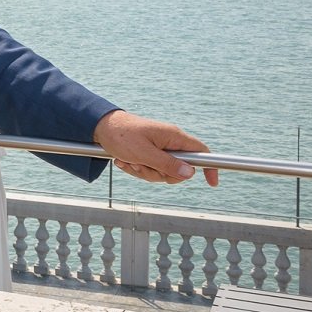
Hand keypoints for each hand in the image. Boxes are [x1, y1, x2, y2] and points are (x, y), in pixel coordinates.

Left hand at [93, 110, 218, 186]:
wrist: (99, 128)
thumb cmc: (121, 135)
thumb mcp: (144, 153)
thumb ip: (167, 164)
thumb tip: (189, 173)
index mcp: (173, 137)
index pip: (201, 152)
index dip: (209, 167)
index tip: (212, 182)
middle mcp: (169, 142)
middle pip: (179, 169)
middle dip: (159, 174)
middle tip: (141, 166)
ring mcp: (159, 148)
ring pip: (161, 172)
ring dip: (144, 172)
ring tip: (128, 161)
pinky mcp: (149, 153)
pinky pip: (149, 170)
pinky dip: (136, 169)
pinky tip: (123, 161)